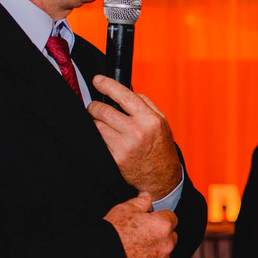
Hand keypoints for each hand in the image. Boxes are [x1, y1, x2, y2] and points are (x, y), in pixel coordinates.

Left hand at [89, 75, 180, 198]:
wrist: (162, 178)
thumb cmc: (161, 147)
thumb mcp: (161, 122)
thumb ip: (145, 104)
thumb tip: (123, 90)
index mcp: (150, 119)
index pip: (124, 96)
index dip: (107, 85)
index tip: (97, 80)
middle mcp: (137, 132)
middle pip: (104, 110)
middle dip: (95, 106)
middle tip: (95, 107)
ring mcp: (125, 146)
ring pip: (97, 125)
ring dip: (95, 122)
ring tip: (101, 123)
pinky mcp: (115, 158)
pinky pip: (98, 141)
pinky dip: (97, 137)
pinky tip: (104, 138)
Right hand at [103, 194, 176, 257]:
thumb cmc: (113, 233)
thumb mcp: (125, 209)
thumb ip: (141, 201)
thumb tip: (148, 196)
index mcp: (163, 225)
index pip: (171, 218)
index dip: (160, 218)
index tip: (150, 220)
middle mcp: (167, 245)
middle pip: (171, 237)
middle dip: (161, 235)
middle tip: (142, 235)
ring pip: (164, 254)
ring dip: (156, 252)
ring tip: (136, 250)